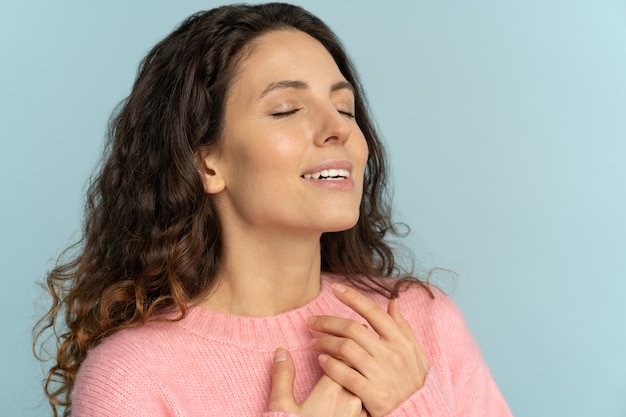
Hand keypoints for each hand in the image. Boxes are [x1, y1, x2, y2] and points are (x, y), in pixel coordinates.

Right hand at [268, 346, 366, 416]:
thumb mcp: (281, 407)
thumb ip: (282, 376)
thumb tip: (281, 351)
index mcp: (331, 390)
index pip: (344, 354)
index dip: (339, 343)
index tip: (334, 339)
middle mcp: (352, 401)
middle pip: (359, 367)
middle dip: (353, 356)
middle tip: (347, 346)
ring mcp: (360, 416)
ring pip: (366, 386)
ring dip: (360, 375)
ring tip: (352, 369)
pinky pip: (369, 405)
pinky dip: (364, 395)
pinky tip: (355, 396)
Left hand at [306, 283, 428, 416]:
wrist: (418, 412)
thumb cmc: (412, 380)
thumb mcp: (414, 352)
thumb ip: (402, 327)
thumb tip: (393, 301)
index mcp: (401, 341)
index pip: (374, 312)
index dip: (353, 297)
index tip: (335, 288)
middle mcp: (393, 355)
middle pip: (353, 328)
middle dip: (327, 321)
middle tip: (311, 321)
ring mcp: (383, 375)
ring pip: (345, 349)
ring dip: (324, 342)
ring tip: (313, 342)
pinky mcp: (375, 396)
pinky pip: (346, 375)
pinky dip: (330, 365)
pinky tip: (321, 360)